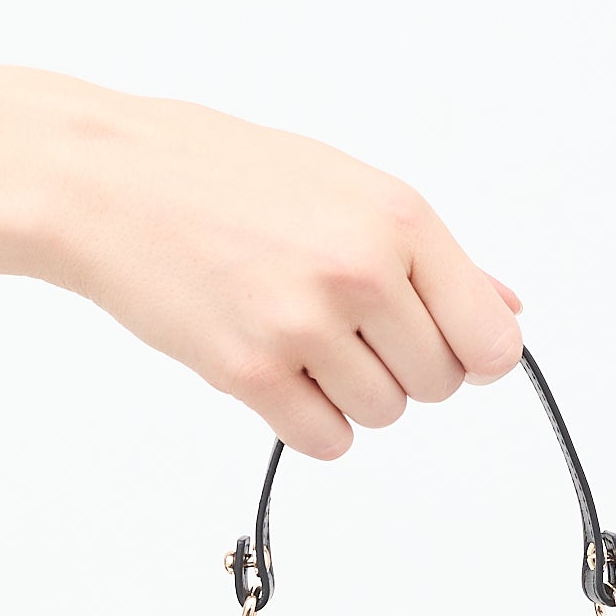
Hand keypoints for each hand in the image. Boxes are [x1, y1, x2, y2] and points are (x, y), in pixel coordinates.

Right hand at [48, 89, 522, 457]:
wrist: (109, 180)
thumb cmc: (222, 175)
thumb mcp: (345, 187)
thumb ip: (432, 258)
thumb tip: (506, 312)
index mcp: (397, 220)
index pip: (488, 338)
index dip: (472, 354)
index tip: (444, 348)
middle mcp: (359, 271)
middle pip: (437, 383)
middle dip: (402, 368)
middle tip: (347, 327)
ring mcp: (302, 324)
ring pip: (383, 413)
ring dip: (353, 393)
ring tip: (302, 337)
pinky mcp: (248, 371)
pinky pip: (325, 440)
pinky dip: (311, 421)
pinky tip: (279, 370)